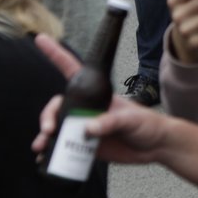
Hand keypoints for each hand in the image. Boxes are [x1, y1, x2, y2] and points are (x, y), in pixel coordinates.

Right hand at [30, 34, 171, 165]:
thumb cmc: (148, 125)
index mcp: (97, 91)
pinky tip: (43, 159)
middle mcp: (87, 107)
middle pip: (58, 105)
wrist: (156, 147)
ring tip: (41, 147)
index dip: (56, 54)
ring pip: (56, 126)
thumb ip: (111, 122)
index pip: (72, 69)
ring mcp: (84, 126)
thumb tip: (86, 130)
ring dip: (45, 135)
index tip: (41, 39)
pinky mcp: (85, 145)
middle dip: (48, 116)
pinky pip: (62, 145)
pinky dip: (50, 151)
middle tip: (49, 130)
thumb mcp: (132, 119)